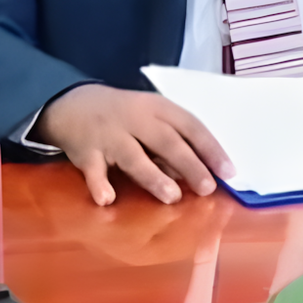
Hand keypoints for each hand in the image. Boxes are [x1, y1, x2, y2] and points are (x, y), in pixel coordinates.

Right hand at [36, 84, 232, 206]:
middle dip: (189, 164)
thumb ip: (172, 143)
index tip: (228, 171)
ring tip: (172, 196)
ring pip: (134, 156)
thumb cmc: (125, 115)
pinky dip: (99, 184)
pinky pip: (93, 170)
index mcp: (157, 108)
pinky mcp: (86, 152)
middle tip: (207, 188)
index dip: (210, 148)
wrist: (74, 104)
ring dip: (153, 176)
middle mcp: (135, 119)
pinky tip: (107, 198)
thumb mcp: (151, 117)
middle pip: (166, 142)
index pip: (190, 126)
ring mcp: (109, 135)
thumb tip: (198, 174)